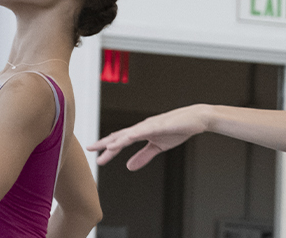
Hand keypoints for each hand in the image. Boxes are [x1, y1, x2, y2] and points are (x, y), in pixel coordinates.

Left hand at [88, 105, 209, 169]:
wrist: (196, 119)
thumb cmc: (178, 129)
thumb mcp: (158, 147)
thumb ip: (143, 156)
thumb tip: (129, 167)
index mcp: (141, 132)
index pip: (120, 141)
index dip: (107, 148)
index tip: (95, 155)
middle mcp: (142, 127)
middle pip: (120, 136)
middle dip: (104, 143)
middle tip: (89, 149)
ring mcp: (150, 125)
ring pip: (129, 133)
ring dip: (116, 140)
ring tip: (104, 148)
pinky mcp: (160, 125)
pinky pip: (144, 131)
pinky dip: (133, 135)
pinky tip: (125, 139)